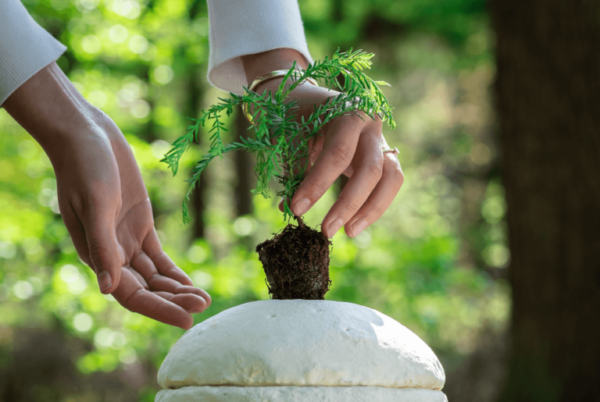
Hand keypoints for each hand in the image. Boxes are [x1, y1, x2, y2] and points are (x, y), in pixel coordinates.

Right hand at [4, 62, 209, 329]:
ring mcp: (126, 238)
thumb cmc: (85, 166)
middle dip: (174, 300)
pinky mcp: (139, 223)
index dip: (159, 309)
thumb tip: (109, 290)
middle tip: (204, 306)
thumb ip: (103, 246)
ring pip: (155, 275)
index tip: (187, 319)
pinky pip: (158, 256)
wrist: (87, 134)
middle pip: (147, 289)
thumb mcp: (96, 204)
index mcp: (97, 254)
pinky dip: (173, 271)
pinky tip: (190, 282)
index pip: (131, 294)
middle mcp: (112, 252)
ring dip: (177, 288)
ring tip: (203, 299)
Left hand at [242, 49, 403, 237]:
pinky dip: (374, 205)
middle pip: (370, 170)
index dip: (317, 184)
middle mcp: (372, 124)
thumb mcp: (291, 134)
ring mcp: (382, 140)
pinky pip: (388, 184)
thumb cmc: (295, 113)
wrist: (306, 96)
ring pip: (390, 179)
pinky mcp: (384, 156)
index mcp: (348, 110)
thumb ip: (295, 168)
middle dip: (347, 204)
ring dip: (371, 209)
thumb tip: (289, 209)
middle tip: (326, 231)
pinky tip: (354, 224)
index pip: (337, 153)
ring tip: (348, 233)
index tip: (297, 209)